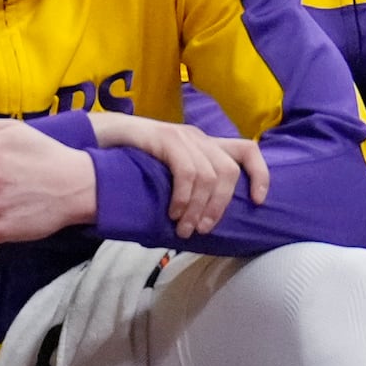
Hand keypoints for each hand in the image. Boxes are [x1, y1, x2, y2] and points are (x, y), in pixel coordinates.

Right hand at [87, 112, 267, 238]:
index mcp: (207, 145)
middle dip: (220, 205)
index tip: (258, 201)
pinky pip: (186, 171)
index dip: (260, 174)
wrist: (104, 138)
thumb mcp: (173, 172)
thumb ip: (192, 186)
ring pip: (208, 175)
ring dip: (198, 208)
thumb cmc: (140, 162)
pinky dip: (184, 197)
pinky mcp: (164, 139)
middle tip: (205, 228)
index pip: (248, 150)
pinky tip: (173, 213)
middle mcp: (199, 138)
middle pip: (229, 171)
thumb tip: (207, 221)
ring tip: (185, 229)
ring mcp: (183, 136)